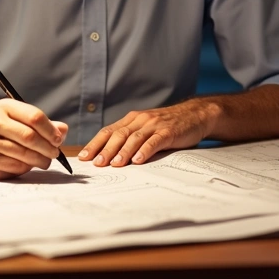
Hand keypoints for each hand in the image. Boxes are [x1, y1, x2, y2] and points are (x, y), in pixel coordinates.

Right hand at [0, 98, 67, 178]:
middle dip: (47, 147)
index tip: (58, 139)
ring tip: (46, 161)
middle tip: (55, 153)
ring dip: (41, 159)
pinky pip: (16, 166)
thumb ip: (45, 125)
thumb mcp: (23, 120)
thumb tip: (62, 130)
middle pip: (29, 136)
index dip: (50, 130)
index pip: (34, 117)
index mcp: (5, 107)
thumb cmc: (7, 130)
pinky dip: (28, 167)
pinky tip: (29, 164)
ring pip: (24, 153)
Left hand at [78, 100, 218, 166]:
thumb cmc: (168, 125)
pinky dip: (145, 150)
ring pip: (134, 138)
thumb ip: (131, 138)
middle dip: (105, 149)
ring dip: (123, 151)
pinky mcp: (168, 132)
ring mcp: (154, 125)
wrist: (195, 114)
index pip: (108, 131)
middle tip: (96, 163)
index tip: (83, 157)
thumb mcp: (146, 128)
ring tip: (114, 164)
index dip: (95, 144)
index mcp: (132, 120)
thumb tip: (110, 157)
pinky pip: (154, 141)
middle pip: (118, 135)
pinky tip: (138, 160)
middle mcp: (140, 120)